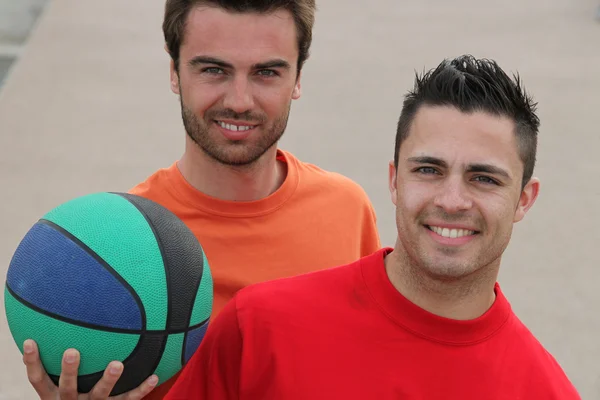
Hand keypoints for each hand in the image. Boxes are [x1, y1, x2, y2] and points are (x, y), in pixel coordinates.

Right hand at [22, 340, 157, 399]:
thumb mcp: (61, 383)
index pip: (38, 379)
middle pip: (67, 387)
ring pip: (100, 395)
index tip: (31, 341)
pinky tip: (155, 376)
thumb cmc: (76, 393)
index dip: (32, 361)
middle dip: (69, 370)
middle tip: (72, 351)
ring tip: (117, 364)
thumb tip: (69, 318)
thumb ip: (63, 357)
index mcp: (54, 395)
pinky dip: (142, 389)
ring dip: (108, 380)